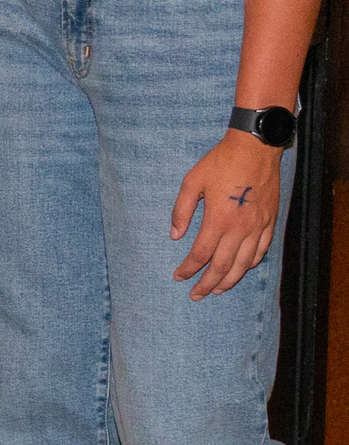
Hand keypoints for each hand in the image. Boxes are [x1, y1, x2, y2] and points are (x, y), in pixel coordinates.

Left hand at [171, 130, 285, 299]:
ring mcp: (257, 226)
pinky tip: (242, 269)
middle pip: (222, 265)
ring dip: (230, 279)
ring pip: (244, 263)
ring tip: (218, 290)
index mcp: (218, 220)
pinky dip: (251, 263)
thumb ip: (181, 210)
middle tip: (196, 295)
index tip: (178, 277)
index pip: (200, 254)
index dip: (188, 269)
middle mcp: (240, 228)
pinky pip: (262, 250)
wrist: (255, 149)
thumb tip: (174, 235)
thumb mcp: (192, 182)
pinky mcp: (270, 221)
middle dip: (208, 283)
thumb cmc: (220, 163)